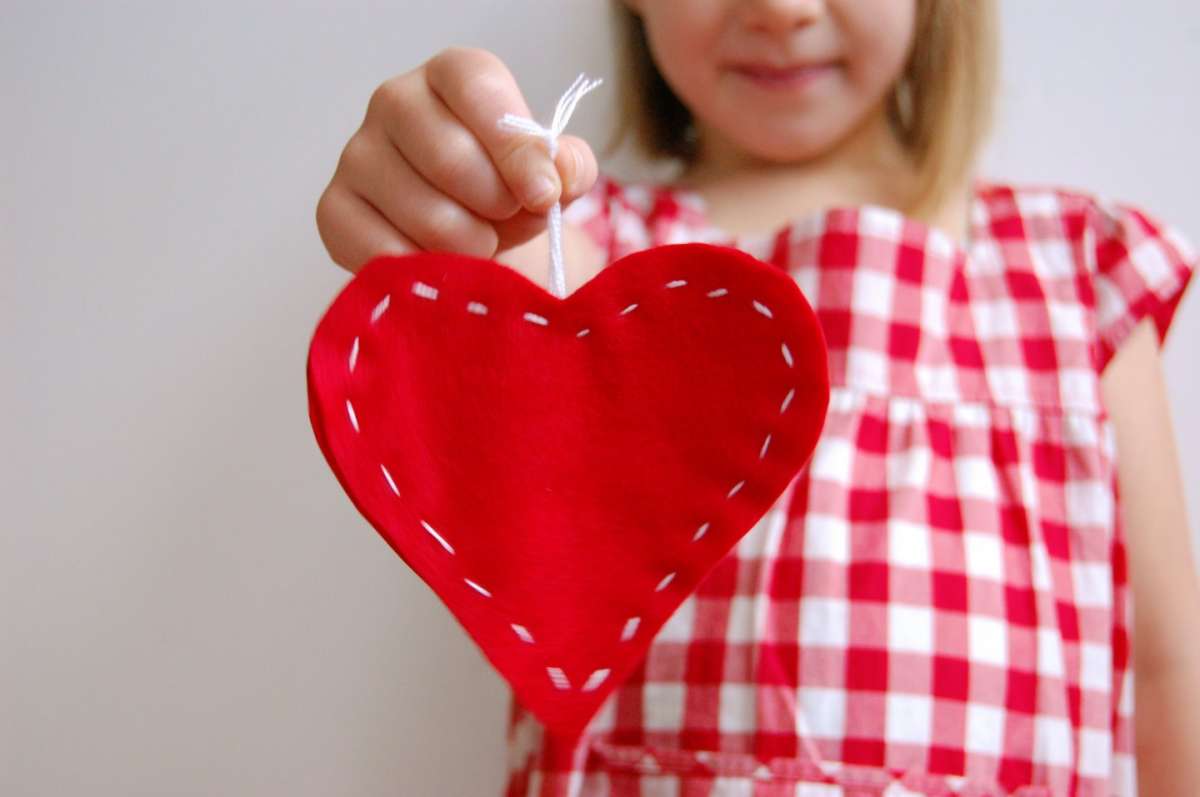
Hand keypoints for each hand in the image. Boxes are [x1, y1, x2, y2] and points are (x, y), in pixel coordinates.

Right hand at [315, 47, 598, 274]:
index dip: (515, 148)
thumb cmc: (510, 190)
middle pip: (448, 158)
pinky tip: (442, 267)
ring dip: (470, 247)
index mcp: (452, 77)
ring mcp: (356, 155)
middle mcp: (394, 101)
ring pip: (423, 215)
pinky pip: (384, 254)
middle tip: (508, 221)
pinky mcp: (334, 210)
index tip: (543, 195)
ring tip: (481, 244)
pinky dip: (426, 275)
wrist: (473, 231)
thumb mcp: (553, 173)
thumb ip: (568, 167)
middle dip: (495, 206)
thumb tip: (557, 173)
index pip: (477, 90)